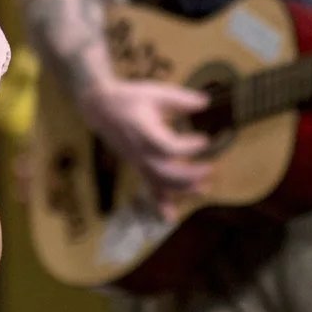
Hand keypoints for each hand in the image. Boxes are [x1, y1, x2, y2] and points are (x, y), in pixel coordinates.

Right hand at [78, 77, 212, 218]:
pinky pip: (148, 187)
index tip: (205, 139)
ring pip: (159, 183)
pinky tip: (170, 218)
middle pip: (165, 173)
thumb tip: (206, 102)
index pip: (168, 147)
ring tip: (203, 189)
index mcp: (145, 132)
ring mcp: (138, 161)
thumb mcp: (156, 92)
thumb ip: (181, 99)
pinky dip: (160, 203)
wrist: (100, 108)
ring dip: (182, 189)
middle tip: (211, 168)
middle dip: (190, 175)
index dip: (188, 148)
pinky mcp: (138, 165)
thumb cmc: (129, 98)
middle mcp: (140, 151)